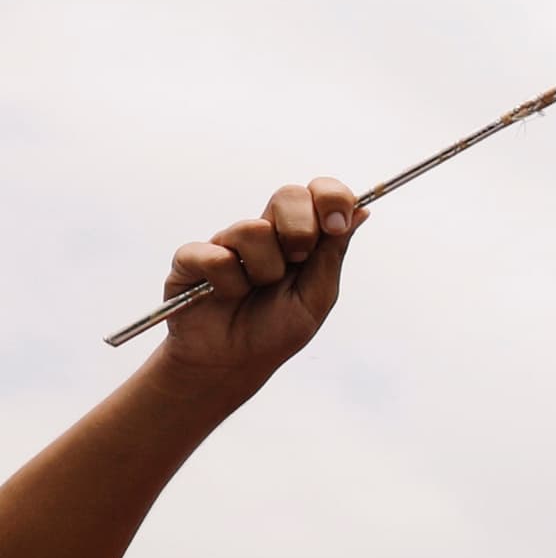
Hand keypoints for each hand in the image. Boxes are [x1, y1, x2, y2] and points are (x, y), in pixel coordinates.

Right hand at [156, 179, 361, 384]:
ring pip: (252, 229)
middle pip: (288, 195)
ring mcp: (227, 242)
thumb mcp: (316, 297)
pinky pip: (216, 257)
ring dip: (264, 270)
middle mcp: (264, 232)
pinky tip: (224, 297)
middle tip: (297, 261)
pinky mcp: (191, 258)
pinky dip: (228, 285)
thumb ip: (332, 255)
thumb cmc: (275, 331)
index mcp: (300, 236)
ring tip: (254, 291)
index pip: (318, 193)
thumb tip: (362, 212)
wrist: (230, 364)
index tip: (337, 226)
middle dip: (300, 229)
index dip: (332, 198)